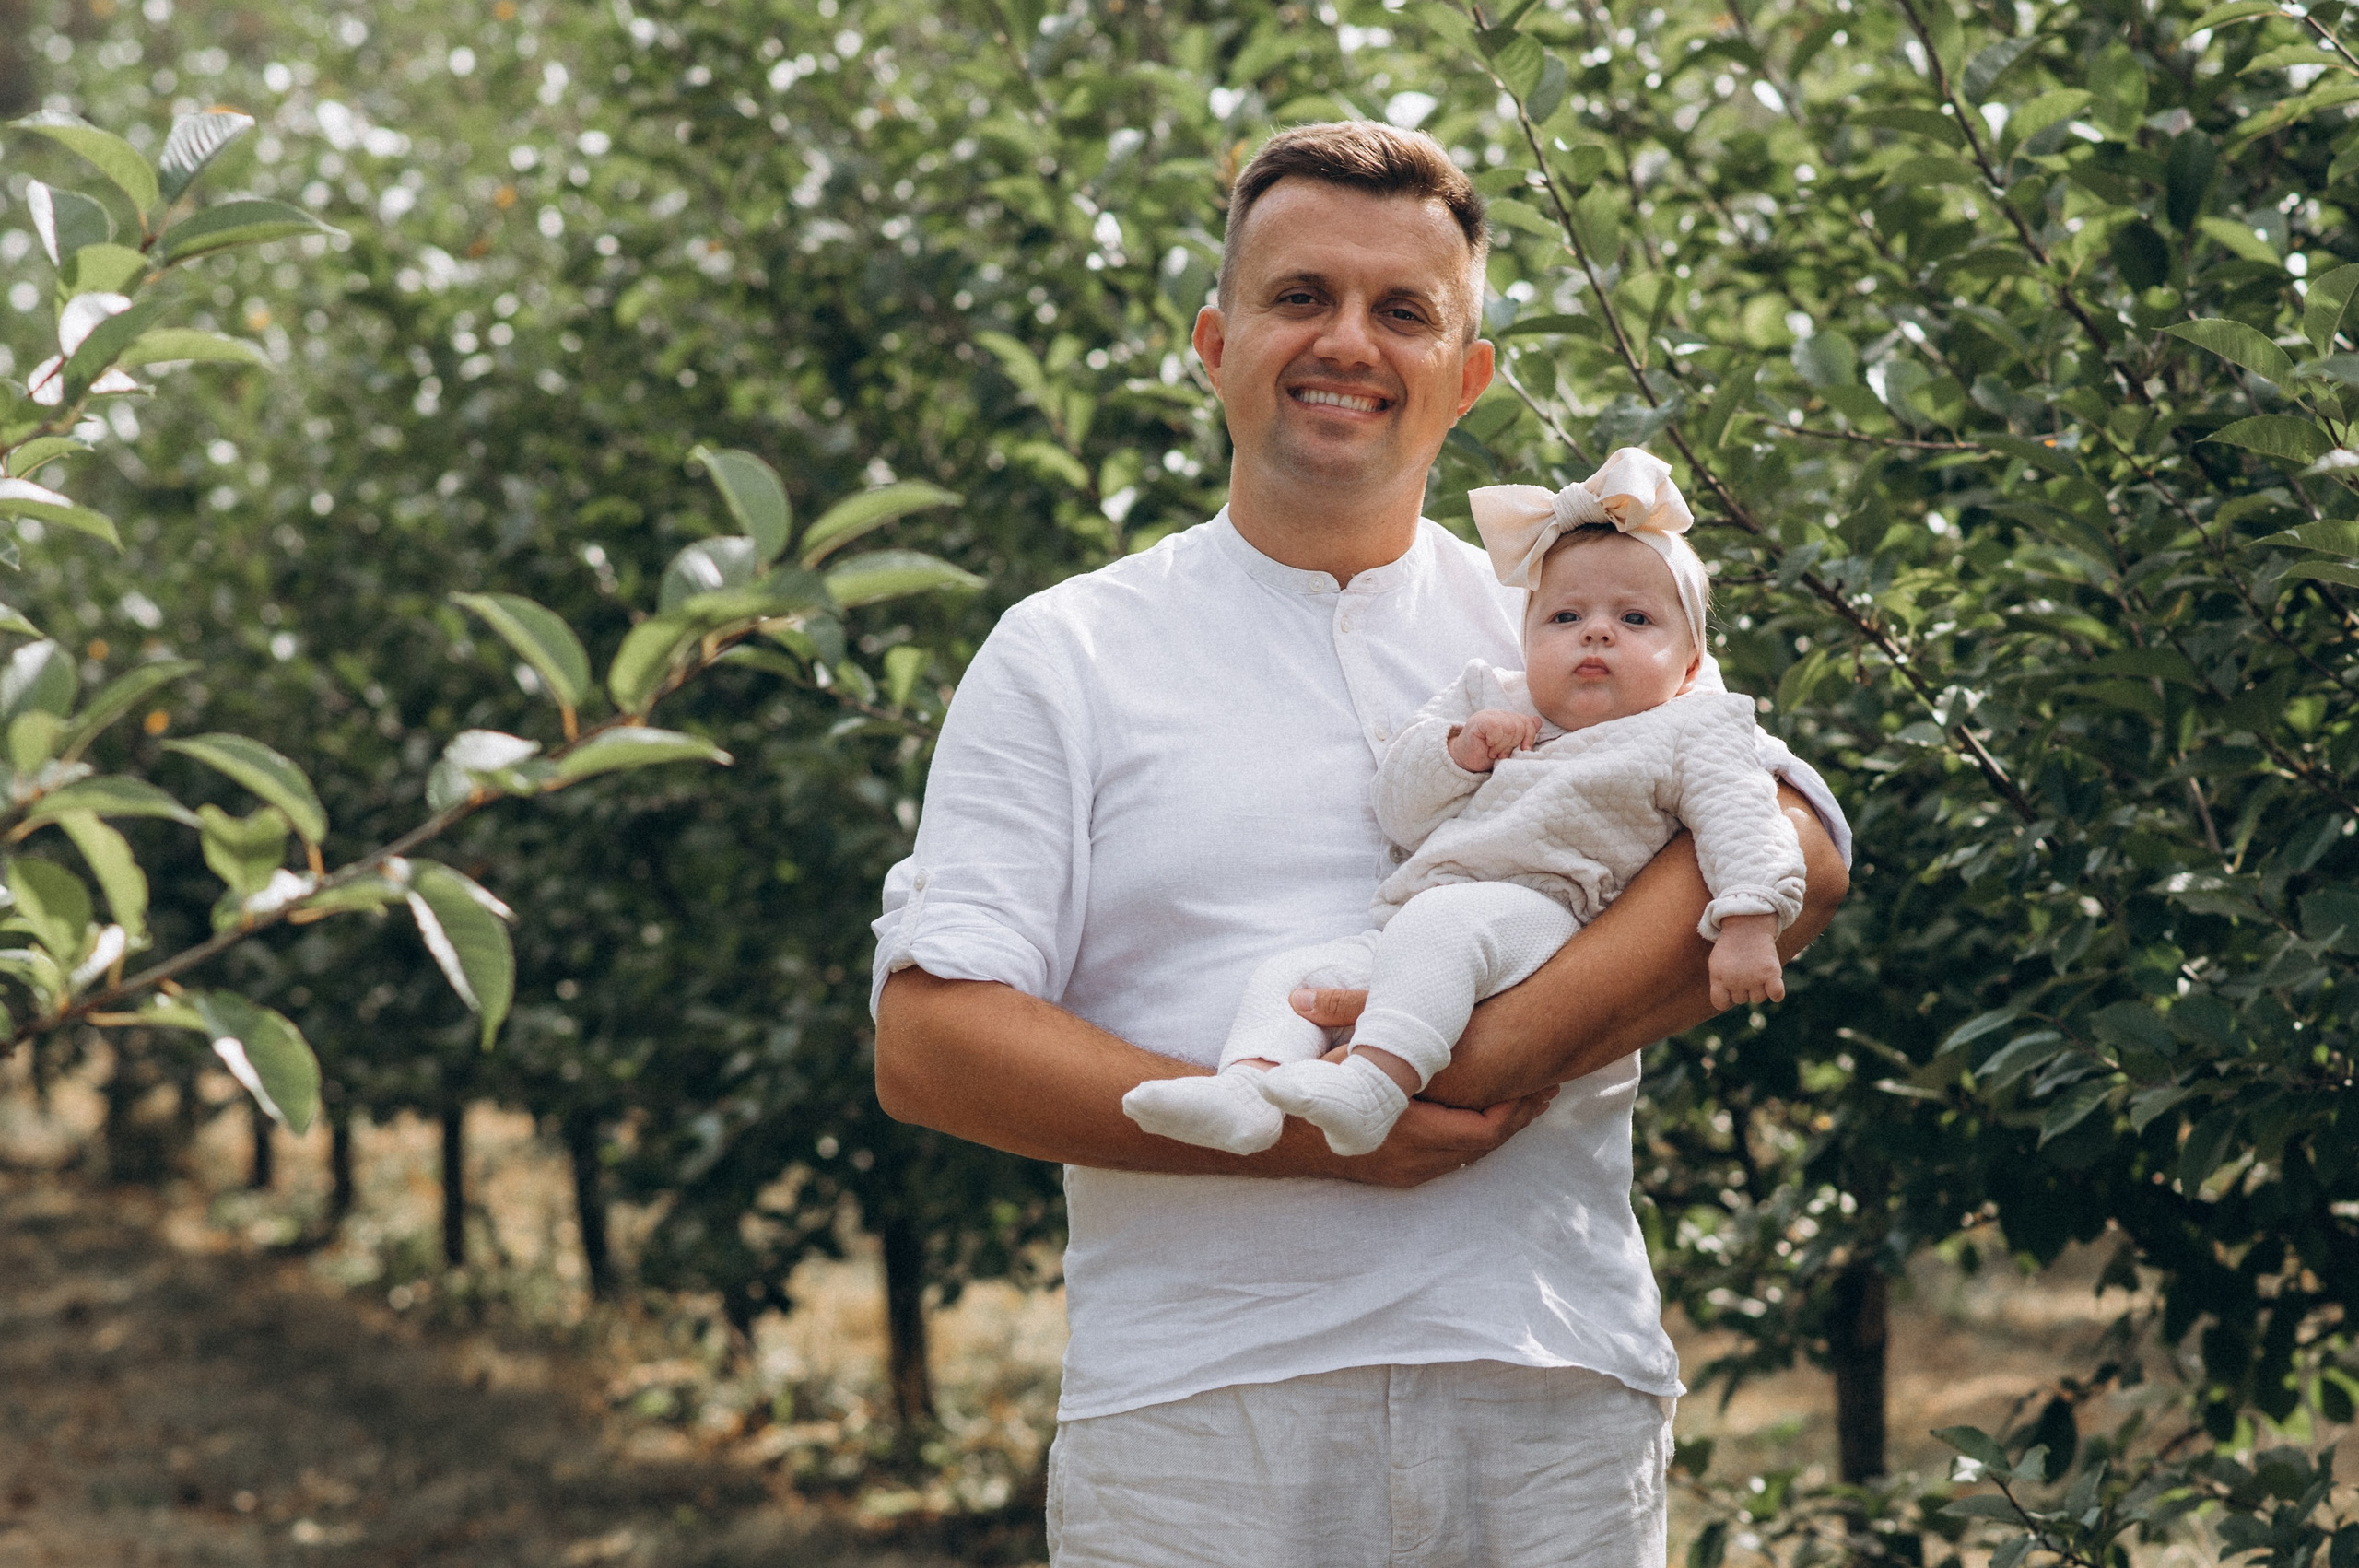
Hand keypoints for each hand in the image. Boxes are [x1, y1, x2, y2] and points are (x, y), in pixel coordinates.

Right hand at [1285, 985, 1555, 1185]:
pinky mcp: (1398, 1173)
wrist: (1271, 1145)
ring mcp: (1406, 1170)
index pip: (1483, 1125)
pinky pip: (1449, 1158)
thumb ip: (1349, 1011)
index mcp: (1408, 1127)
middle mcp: (1413, 1157)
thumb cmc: (1302, 1100)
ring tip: (1524, 1096)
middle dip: (1516, 1114)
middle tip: (1545, 1086)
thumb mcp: (1334, 1049)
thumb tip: (1355, 970)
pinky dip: (1470, 1134)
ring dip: (1496, 1125)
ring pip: (1469, 1153)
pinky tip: (1478, 1113)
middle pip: (1485, 1141)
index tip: (1535, 1077)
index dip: (1514, 1102)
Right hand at [1447, 708, 1541, 771]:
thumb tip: (1538, 721)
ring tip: (1494, 752)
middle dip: (1513, 744)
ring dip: (1503, 745)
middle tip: (1502, 754)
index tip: (1524, 750)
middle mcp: (1499, 714)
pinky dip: (1495, 741)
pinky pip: (1496, 728)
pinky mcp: (1479, 721)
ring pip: (1510, 727)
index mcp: (1508, 718)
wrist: (1464, 761)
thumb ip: (1523, 734)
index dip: (1529, 736)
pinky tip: (1488, 747)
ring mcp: (1488, 715)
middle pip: (1520, 725)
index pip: (1527, 721)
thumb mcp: (1509, 747)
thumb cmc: (1487, 755)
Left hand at [1708, 914, 1785, 1010]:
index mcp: (1718, 978)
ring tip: (1756, 969)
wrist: (1748, 925)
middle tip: (1745, 969)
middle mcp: (1734, 980)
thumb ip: (1719, 983)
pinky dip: (1777, 992)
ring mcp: (1753, 978)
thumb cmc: (1731, 946)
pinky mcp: (1771, 973)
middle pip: (1742, 999)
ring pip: (1758, 998)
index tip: (1730, 989)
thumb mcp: (1716, 963)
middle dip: (1744, 988)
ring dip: (1760, 988)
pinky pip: (1776, 995)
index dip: (1726, 998)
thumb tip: (1727, 1003)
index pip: (1720, 1003)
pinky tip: (1772, 982)